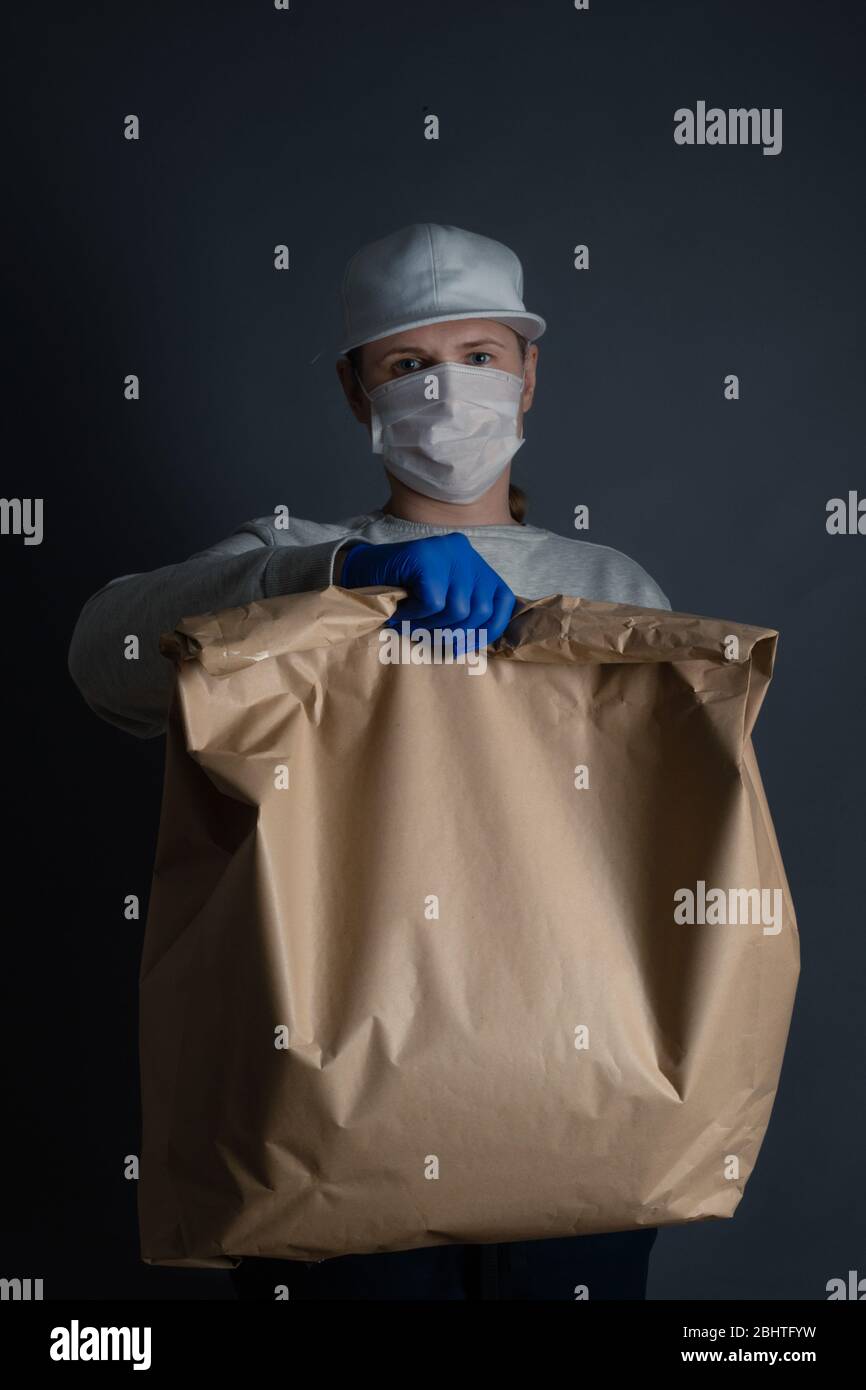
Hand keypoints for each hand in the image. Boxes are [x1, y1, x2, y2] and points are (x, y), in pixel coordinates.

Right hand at [340, 532, 515, 648]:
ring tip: (412, 622)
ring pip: (459, 609)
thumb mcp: (441, 599)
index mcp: (474, 564)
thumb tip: (483, 642)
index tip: (468, 646)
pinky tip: (402, 611)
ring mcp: (447, 552)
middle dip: (454, 632)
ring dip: (432, 624)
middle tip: (428, 635)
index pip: (503, 600)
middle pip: (481, 610)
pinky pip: (434, 603)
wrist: (359, 571)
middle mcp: (465, 552)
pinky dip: (416, 615)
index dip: (490, 629)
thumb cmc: (400, 593)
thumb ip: (465, 611)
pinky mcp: (428, 558)